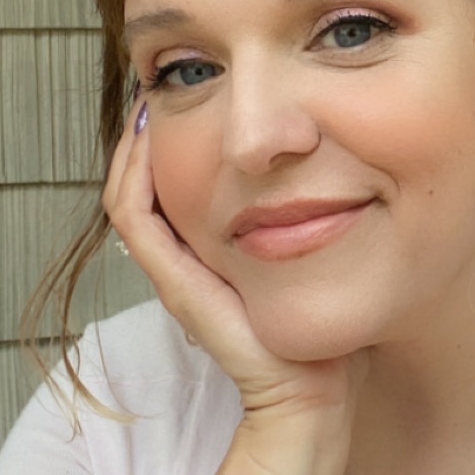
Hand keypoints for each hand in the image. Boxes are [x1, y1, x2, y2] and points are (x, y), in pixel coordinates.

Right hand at [102, 99, 366, 427]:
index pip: (183, 181)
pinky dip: (132, 173)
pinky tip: (146, 135)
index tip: (195, 88)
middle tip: (159, 80)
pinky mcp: (175, 282)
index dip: (180, 132)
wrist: (315, 395)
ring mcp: (177, 271)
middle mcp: (190, 258)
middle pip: (149, 181)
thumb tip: (343, 169)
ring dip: (133, 142)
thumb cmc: (328, 335)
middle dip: (153, 128)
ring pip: (130, 191)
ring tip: (146, 93)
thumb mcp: (325, 256)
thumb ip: (322, 219)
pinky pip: (133, 217)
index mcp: (219, 252)